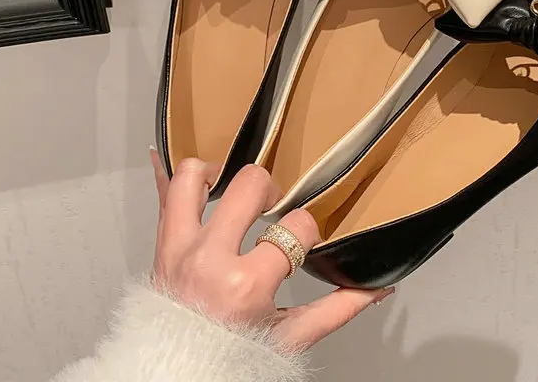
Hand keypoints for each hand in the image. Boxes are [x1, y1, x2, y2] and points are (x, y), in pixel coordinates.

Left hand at [150, 150, 392, 348]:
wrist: (176, 376)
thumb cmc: (230, 359)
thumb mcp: (289, 338)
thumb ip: (336, 310)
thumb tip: (377, 288)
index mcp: (244, 285)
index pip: (294, 227)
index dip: (308, 230)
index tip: (303, 245)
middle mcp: (207, 259)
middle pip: (249, 184)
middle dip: (271, 191)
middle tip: (273, 211)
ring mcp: (178, 248)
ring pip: (193, 175)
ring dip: (218, 175)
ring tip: (234, 192)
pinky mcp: (160, 244)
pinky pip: (165, 194)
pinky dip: (188, 186)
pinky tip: (207, 190)